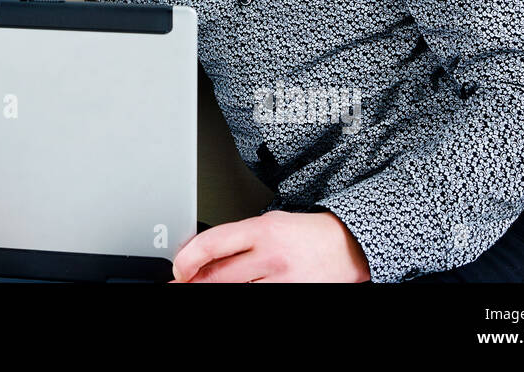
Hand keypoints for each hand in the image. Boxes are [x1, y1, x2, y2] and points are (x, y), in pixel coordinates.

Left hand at [170, 210, 370, 282]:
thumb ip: (236, 239)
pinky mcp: (293, 295)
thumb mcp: (268, 223)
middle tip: (179, 283)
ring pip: (235, 292)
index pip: (213, 244)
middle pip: (219, 276)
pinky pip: (257, 300)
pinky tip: (236, 290)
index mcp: (262, 230)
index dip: (187, 259)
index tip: (177, 267)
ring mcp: (283, 281)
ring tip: (202, 286)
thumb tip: (202, 255)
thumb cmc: (305, 234)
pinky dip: (243, 295)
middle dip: (193, 282)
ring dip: (214, 290)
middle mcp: (271, 257)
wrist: (346, 247)